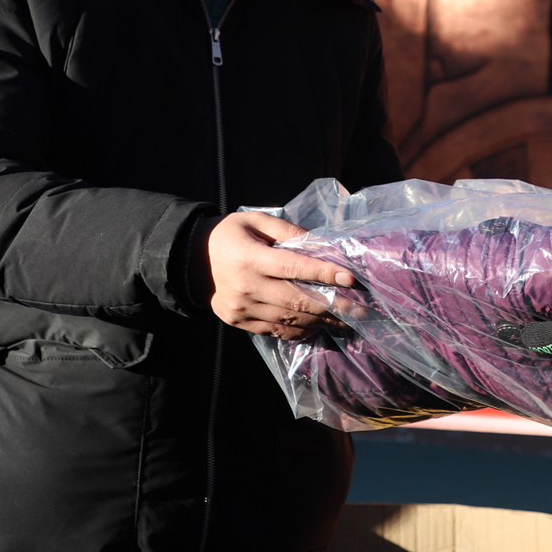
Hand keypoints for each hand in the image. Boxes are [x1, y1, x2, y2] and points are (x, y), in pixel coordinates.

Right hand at [194, 212, 354, 339]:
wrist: (189, 260)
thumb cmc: (228, 234)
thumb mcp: (255, 220)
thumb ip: (287, 230)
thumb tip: (321, 245)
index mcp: (249, 258)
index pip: (293, 268)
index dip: (323, 274)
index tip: (351, 278)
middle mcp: (246, 287)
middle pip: (297, 300)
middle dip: (334, 306)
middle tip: (362, 309)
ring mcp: (242, 308)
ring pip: (290, 320)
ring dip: (322, 321)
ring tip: (348, 320)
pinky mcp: (239, 322)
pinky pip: (277, 331)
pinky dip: (301, 330)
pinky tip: (320, 326)